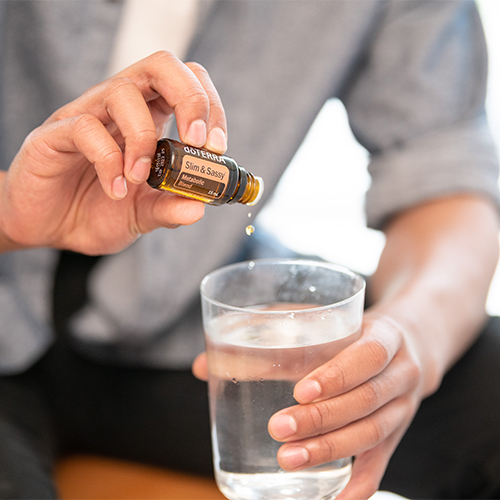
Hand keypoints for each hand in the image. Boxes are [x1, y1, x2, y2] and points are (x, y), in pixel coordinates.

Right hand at [0, 51, 226, 254]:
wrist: (50, 227)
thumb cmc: (98, 211)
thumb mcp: (143, 215)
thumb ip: (169, 209)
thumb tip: (199, 209)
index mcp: (150, 119)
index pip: (187, 84)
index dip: (210, 106)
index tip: (217, 147)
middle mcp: (121, 109)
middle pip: (161, 65)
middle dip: (190, 98)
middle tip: (195, 142)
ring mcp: (88, 116)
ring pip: (122, 91)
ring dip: (143, 138)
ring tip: (141, 179)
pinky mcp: (57, 133)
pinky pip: (86, 128)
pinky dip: (109, 162)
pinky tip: (116, 190)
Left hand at [192, 311, 428, 499]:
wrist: (408, 347)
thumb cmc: (352, 332)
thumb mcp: (324, 322)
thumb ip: (269, 334)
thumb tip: (203, 366)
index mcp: (387, 336)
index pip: (368, 355)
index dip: (336, 375)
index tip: (298, 390)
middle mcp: (401, 374)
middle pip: (365, 402)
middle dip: (321, 419)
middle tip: (278, 428)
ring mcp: (402, 409)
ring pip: (371, 435)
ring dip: (329, 451)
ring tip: (286, 459)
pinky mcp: (396, 435)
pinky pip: (381, 464)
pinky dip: (357, 485)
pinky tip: (332, 499)